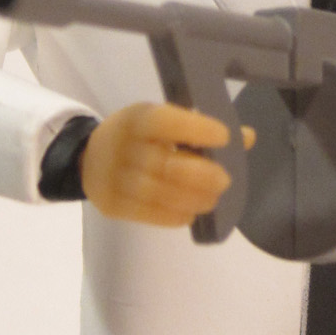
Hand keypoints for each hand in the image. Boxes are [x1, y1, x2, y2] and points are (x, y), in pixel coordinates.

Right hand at [80, 102, 253, 227]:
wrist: (88, 159)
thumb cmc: (137, 136)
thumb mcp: (161, 121)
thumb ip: (200, 129)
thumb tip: (247, 137)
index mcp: (137, 119)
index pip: (166, 122)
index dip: (197, 129)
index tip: (224, 138)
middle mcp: (123, 147)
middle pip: (166, 165)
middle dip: (202, 175)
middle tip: (224, 180)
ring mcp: (115, 178)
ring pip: (160, 194)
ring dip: (194, 199)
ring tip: (211, 198)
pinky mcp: (112, 205)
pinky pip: (150, 215)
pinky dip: (176, 215)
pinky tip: (190, 211)